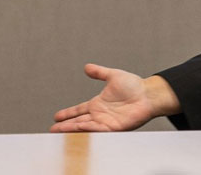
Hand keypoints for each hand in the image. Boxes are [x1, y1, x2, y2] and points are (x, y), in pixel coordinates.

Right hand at [50, 63, 176, 131]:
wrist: (148, 94)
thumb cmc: (134, 85)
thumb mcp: (112, 76)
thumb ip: (99, 72)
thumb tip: (87, 67)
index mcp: (98, 104)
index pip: (78, 110)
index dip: (68, 113)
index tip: (56, 116)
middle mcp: (100, 114)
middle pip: (78, 121)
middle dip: (65, 125)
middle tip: (53, 130)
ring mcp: (106, 122)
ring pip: (85, 127)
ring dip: (73, 130)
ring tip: (60, 132)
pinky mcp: (114, 128)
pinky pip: (98, 130)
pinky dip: (88, 131)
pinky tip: (78, 131)